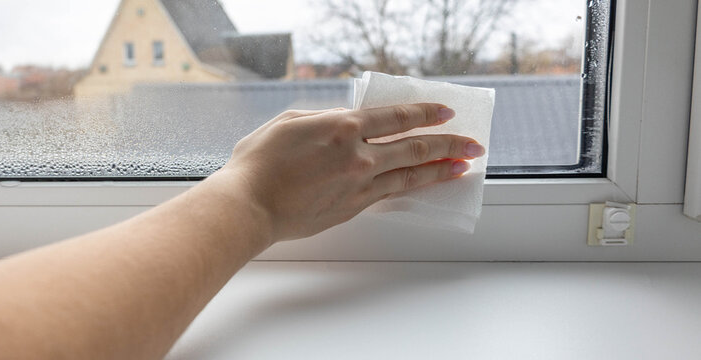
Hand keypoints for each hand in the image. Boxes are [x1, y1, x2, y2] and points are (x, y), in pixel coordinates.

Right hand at [216, 104, 484, 241]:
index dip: (425, 113)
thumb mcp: (291, 123)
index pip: (397, 117)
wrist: (250, 206)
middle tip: (473, 142)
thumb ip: (326, 119)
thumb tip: (348, 123)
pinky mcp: (353, 207)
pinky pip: (392, 193)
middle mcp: (359, 156)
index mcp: (343, 127)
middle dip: (449, 143)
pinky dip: (415, 186)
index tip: (445, 111)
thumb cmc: (260, 163)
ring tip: (465, 165)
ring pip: (410, 174)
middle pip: (415, 147)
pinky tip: (427, 183)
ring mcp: (359, 185)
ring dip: (442, 168)